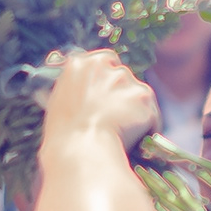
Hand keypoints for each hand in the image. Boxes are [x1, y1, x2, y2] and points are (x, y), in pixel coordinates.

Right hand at [42, 45, 158, 152]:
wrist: (82, 148)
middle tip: (115, 120)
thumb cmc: (64, 136)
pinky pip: (152, 115)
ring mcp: (126, 79)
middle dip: (122, 96)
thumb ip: (73, 93)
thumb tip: (80, 100)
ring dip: (135, 113)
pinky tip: (136, 142)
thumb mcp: (57, 105)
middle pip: (123, 77)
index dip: (107, 82)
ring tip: (123, 135)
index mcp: (78, 64)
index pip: (104, 61)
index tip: (107, 97)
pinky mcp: (144, 95)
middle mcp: (104, 65)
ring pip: (138, 97)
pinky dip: (148, 128)